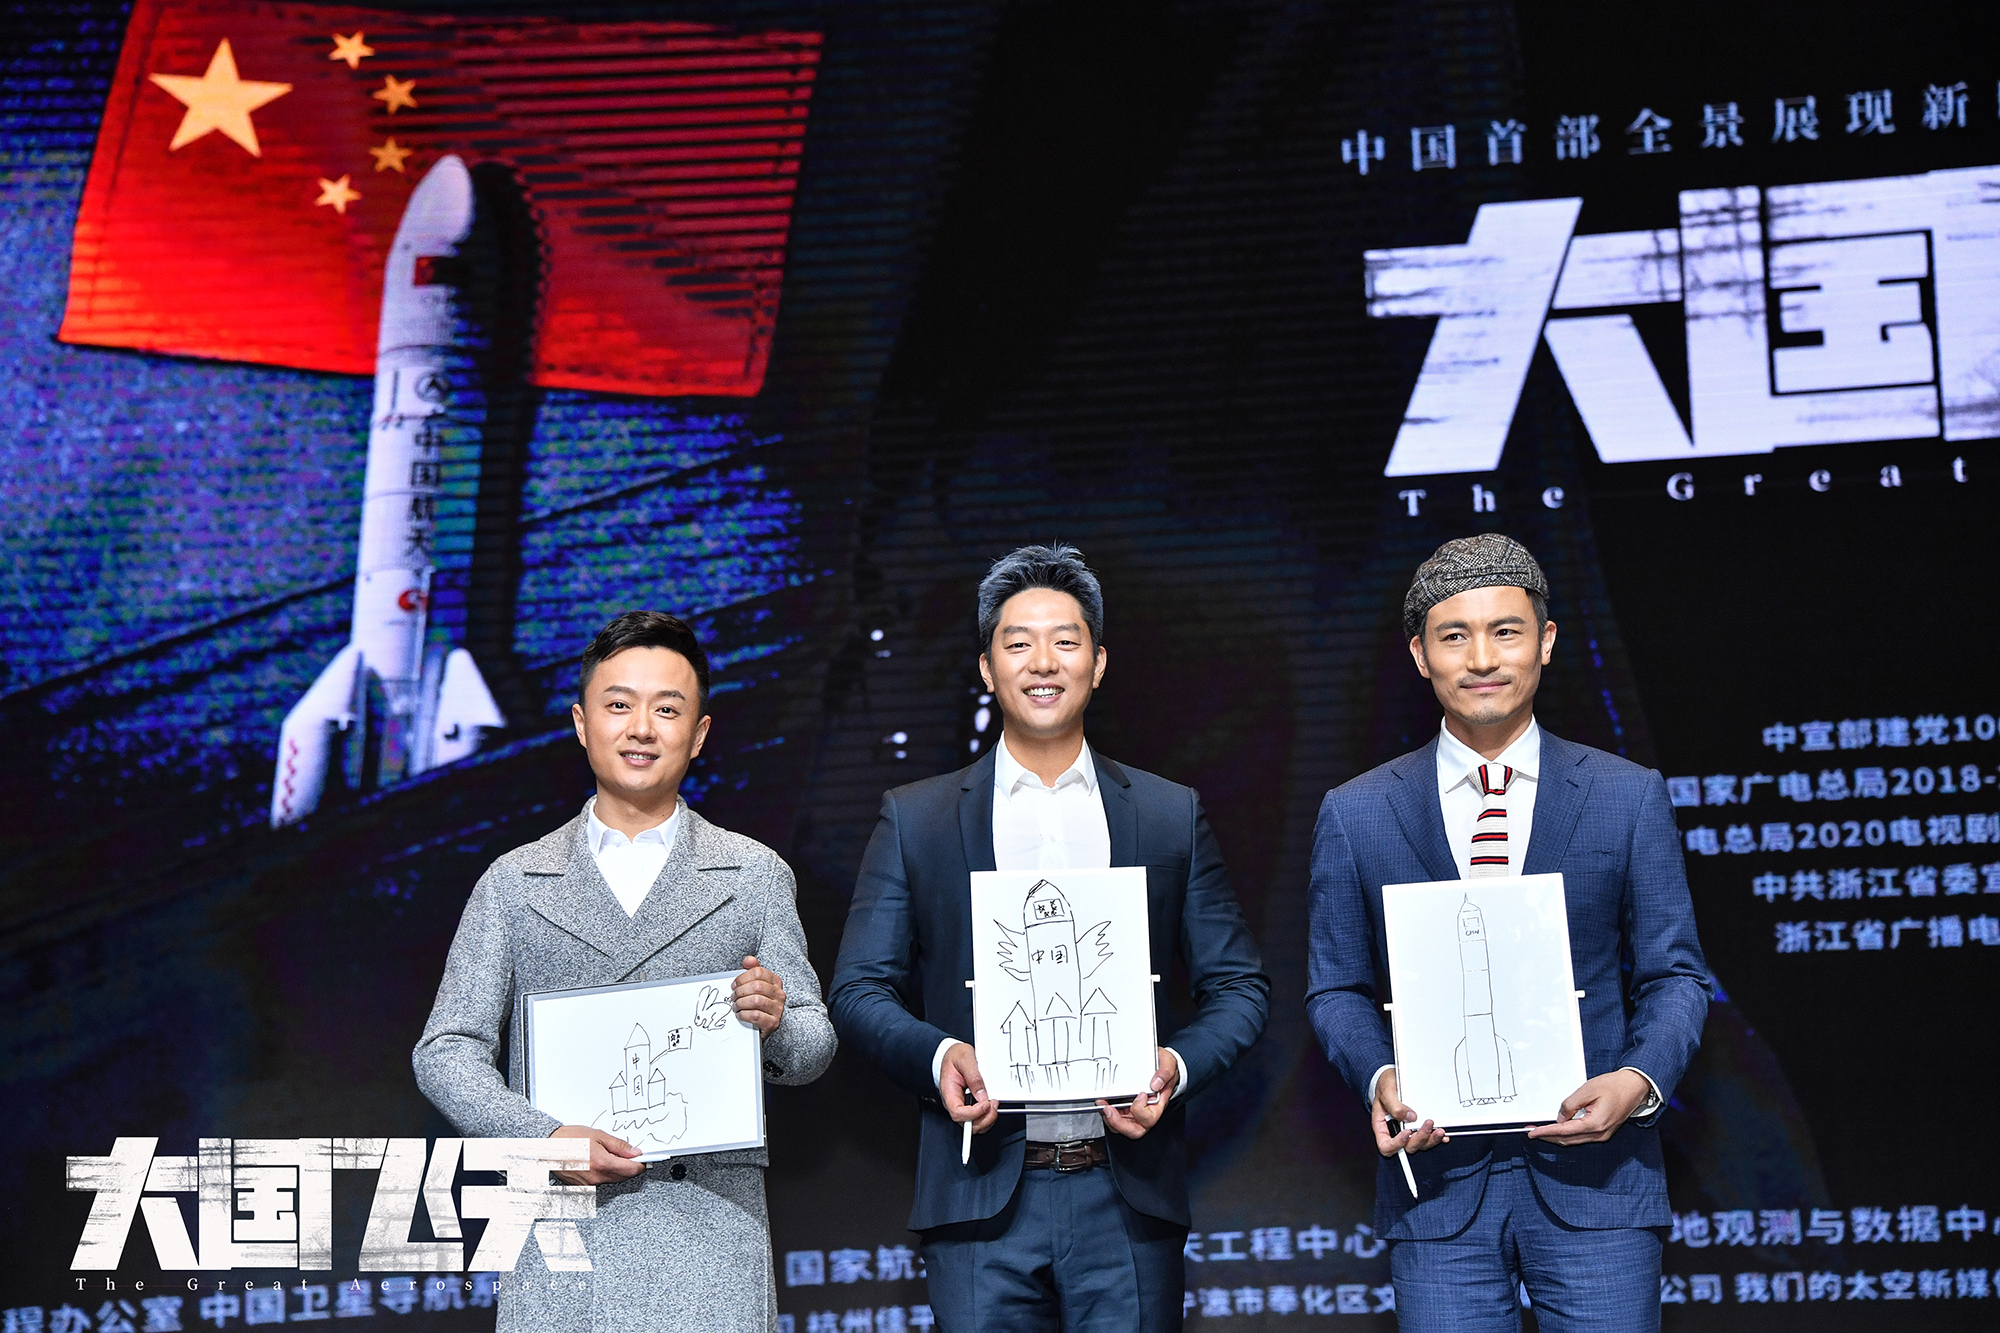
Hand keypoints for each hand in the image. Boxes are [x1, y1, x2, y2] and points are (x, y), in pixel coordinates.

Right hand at [548, 1125, 643, 1184]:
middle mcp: (597, 1177)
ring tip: (607, 1155)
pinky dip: (603, 1173)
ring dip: (616, 1170)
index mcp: (603, 1163)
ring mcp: (589, 1184)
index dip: (640, 1164)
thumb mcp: (598, 1136)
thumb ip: (619, 1146)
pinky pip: (600, 1181)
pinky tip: (597, 1162)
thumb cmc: (568, 1139)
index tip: (644, 1158)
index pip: (631, 1170)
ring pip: (612, 1179)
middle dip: (628, 1166)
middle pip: (623, 1177)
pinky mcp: (583, 1187)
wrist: (546, 1148)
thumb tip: (634, 1152)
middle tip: (628, 1154)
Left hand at [731, 955, 785, 1035]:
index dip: (742, 977)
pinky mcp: (773, 1023)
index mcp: (775, 982)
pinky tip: (740, 1014)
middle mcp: (779, 994)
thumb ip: (752, 970)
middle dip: (740, 991)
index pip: (759, 972)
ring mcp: (778, 1009)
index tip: (734, 984)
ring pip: (756, 1001)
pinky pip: (756, 1015)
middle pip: (757, 986)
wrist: (762, 1026)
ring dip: (741, 1003)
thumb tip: (749, 960)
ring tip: (736, 1006)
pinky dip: (744, 1014)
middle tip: (733, 997)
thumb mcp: (756, 985)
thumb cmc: (758, 1004)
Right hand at [938, 1042, 997, 1132]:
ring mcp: (963, 1105)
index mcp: (949, 1092)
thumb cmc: (955, 1057)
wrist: (952, 1054)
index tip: (985, 1104)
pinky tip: (992, 1106)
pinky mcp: (970, 1105)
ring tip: (994, 1104)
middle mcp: (955, 1102)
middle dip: (984, 1119)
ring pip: (974, 1124)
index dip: (973, 1113)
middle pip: (967, 1123)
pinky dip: (988, 1116)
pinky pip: (979, 1118)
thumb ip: (974, 1076)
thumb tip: (982, 1095)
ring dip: (987, 1119)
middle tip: (993, 1105)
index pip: (957, 1112)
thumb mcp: (965, 1059)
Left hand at [1100, 1047, 1178, 1138]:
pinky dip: (1106, 1111)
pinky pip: (1115, 1116)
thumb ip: (1165, 1072)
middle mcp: (1146, 1111)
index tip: (1140, 1094)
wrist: (1158, 1063)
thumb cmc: (1163, 1066)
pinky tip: (1103, 1100)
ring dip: (1109, 1118)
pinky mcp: (1125, 1107)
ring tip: (1102, 1103)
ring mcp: (1134, 1111)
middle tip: (1109, 1110)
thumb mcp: (1169, 1062)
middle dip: (1119, 1123)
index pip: (1149, 1119)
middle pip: (1134, 1130)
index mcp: (1158, 1105)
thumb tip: (1156, 1084)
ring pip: (1121, 1126)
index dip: (1141, 1110)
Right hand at [1373, 1069, 1448, 1156]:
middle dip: (1420, 1139)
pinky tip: (1442, 1132)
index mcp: (1382, 1127)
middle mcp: (1396, 1132)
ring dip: (1431, 1139)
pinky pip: (1429, 1138)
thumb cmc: (1386, 1085)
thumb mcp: (1386, 1091)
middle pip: (1407, 1147)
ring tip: (1439, 1129)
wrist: (1394, 1078)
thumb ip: (1394, 1105)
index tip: (1406, 1132)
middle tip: (1428, 1124)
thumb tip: (1410, 1118)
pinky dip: (1437, 1138)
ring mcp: (1409, 1131)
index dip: (1397, 1144)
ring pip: (1420, 1144)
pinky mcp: (1419, 1127)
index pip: (1386, 1146)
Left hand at [1526, 1069, 1650, 1144]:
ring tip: (1542, 1130)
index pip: (1564, 1131)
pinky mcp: (1603, 1132)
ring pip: (1574, 1140)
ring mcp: (1602, 1135)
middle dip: (1548, 1136)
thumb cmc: (1614, 1086)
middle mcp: (1599, 1134)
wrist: (1635, 1087)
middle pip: (1567, 1140)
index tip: (1532, 1132)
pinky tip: (1558, 1128)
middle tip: (1532, 1131)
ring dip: (1557, 1136)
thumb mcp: (1587, 1090)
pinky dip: (1567, 1134)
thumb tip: (1559, 1118)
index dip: (1546, 1132)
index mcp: (1595, 1124)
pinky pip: (1581, 1136)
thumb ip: (1570, 1105)